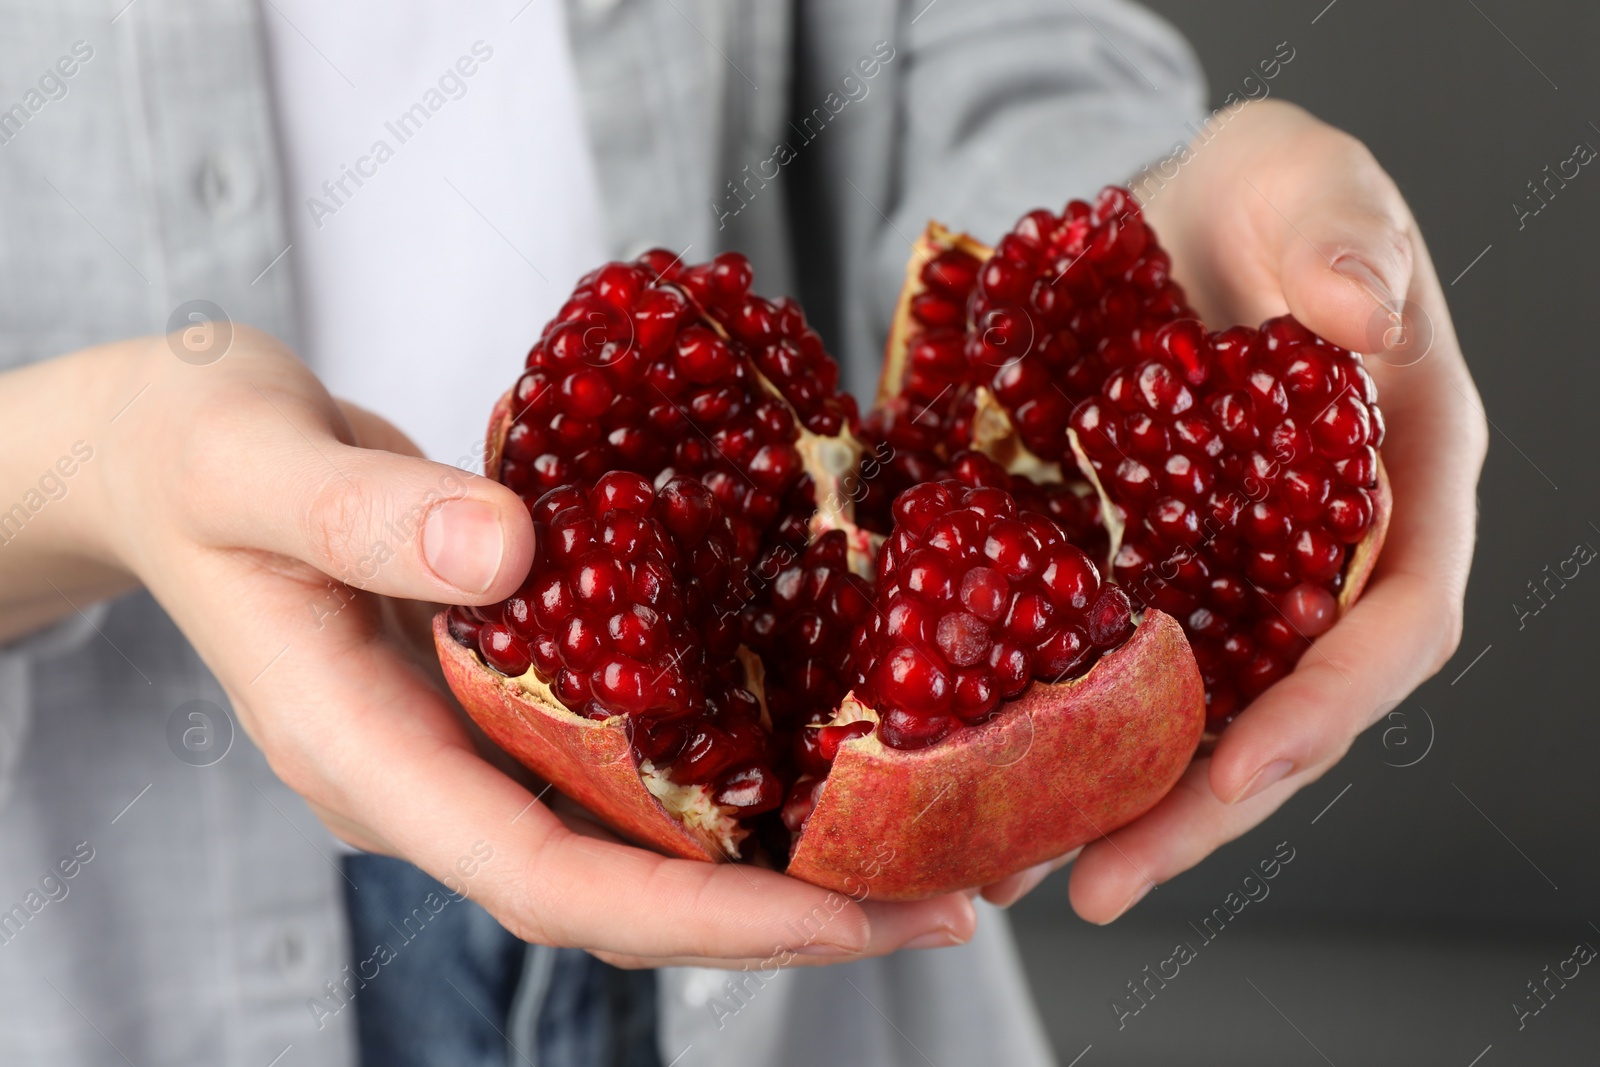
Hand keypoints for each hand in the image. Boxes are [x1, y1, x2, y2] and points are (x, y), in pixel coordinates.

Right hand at [29, 329, 974, 966]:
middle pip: (611, 894)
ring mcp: (468, 746)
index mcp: (359, 754)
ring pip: (628, 843)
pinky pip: (622, 764)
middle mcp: (429, 779)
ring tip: (914, 849)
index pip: (540, 876)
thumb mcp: (250, 460)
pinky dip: (721, 775)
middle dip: (772, 915)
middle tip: (933, 901)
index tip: (835, 914)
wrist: (170, 456)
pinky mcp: (502, 699)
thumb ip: (365, 511)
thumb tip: (510, 551)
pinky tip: (817, 749)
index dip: (692, 914)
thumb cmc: (191, 452)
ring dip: (767, 861)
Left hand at [983, 100, 1487, 917]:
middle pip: (1281, 713)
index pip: (1395, 626)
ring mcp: (1224, 577)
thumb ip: (1346, 235)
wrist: (1159, 212)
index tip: (1237, 775)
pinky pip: (1100, 664)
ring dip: (1104, 797)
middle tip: (1099, 882)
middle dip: (1194, 806)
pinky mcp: (1137, 573)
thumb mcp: (1304, 174)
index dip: (1326, 712)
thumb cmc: (1258, 190)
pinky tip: (971, 769)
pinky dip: (1047, 722)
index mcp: (1401, 480)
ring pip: (1182, 714)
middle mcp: (1317, 557)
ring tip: (1010, 869)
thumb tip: (1363, 311)